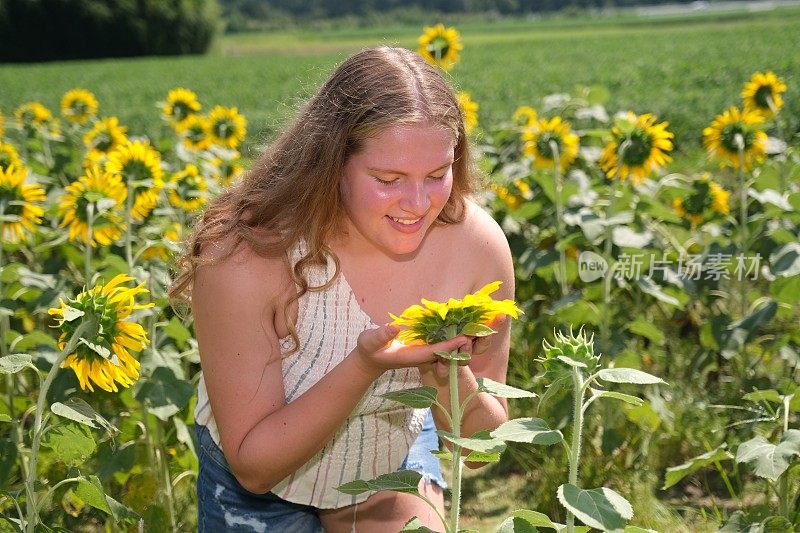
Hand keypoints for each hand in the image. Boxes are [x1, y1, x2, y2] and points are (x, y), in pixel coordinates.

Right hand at [353, 324, 469, 377]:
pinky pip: (444, 343)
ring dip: (462, 341)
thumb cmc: (370, 349)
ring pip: (448, 348)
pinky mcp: (426, 346)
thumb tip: (394, 327)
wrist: (371, 358)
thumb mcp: (370, 341)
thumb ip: (381, 335)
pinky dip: (455, 336)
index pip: (435, 352)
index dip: (449, 346)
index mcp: (413, 356)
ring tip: (478, 326)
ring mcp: (426, 351)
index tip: (463, 338)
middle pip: (448, 353)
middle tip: (479, 331)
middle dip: (462, 345)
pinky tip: (465, 323)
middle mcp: (423, 355)